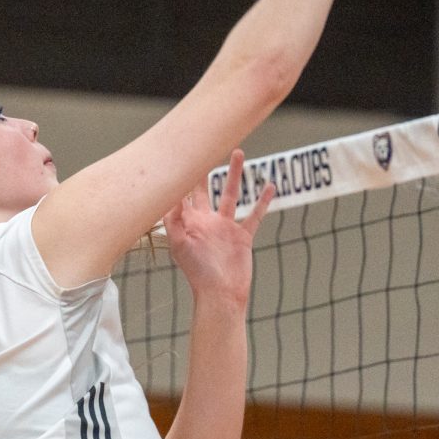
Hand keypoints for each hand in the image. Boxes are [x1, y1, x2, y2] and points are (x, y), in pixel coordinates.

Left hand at [163, 150, 275, 305]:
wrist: (220, 295)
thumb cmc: (197, 273)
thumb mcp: (180, 244)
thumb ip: (174, 220)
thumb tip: (168, 196)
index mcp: (190, 221)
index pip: (183, 191)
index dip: (182, 172)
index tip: (181, 150)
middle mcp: (207, 220)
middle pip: (205, 186)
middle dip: (205, 166)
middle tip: (206, 142)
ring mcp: (225, 227)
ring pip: (230, 193)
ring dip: (234, 173)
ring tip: (238, 151)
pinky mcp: (243, 236)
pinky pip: (254, 215)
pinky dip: (262, 201)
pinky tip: (270, 186)